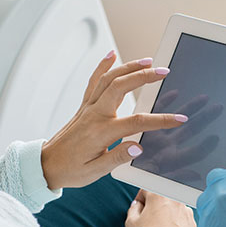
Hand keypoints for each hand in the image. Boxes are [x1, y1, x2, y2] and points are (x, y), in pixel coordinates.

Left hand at [41, 54, 186, 189]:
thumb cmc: (71, 170)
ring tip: (147, 60)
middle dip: (144, 76)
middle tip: (163, 71)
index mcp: (101, 133)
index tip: (179, 119)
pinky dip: (103, 66)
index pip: (137, 122)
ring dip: (128, 67)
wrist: (46, 165)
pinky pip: (94, 81)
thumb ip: (118, 157)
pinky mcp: (84, 106)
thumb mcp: (95, 172)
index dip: (161, 120)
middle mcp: (94, 115)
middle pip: (121, 87)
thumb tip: (138, 147)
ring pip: (109, 79)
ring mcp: (88, 108)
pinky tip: (112, 55)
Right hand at [125, 190, 196, 226]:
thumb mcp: (131, 222)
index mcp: (158, 195)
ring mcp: (185, 211)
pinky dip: (176, 222)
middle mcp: (175, 199)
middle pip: (162, 198)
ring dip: (167, 213)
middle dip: (155, 205)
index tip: (139, 207)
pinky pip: (182, 218)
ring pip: (173, 207)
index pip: (146, 190)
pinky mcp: (192, 223)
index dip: (140, 199)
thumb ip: (134, 208)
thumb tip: (138, 205)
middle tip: (149, 219)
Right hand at [135, 89, 224, 185]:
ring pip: (178, 118)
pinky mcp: (145, 127)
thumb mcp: (153, 178)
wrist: (113, 171)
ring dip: (191, 107)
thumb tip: (197, 175)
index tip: (216, 137)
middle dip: (205, 119)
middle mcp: (167, 146)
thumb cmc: (134, 178)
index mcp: (171, 160)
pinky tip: (176, 93)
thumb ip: (175, 175)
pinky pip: (157, 111)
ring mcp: (158, 135)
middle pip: (191, 131)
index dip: (205, 147)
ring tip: (204, 98)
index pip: (194, 152)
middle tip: (218, 108)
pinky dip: (165, 101)